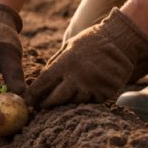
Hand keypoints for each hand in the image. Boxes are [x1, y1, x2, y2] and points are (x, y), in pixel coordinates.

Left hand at [26, 8, 147, 108]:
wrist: (121, 41)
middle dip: (46, 104)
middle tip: (41, 106)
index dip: (32, 94)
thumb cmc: (91, 41)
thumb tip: (40, 81)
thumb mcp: (69, 47)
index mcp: (65, 64)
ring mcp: (92, 87)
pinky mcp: (104, 94)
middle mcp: (77, 78)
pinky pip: (89, 102)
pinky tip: (82, 94)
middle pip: (55, 99)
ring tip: (62, 100)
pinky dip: (83, 100)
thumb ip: (55, 64)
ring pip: (72, 103)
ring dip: (65, 103)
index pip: (43, 83)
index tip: (27, 101)